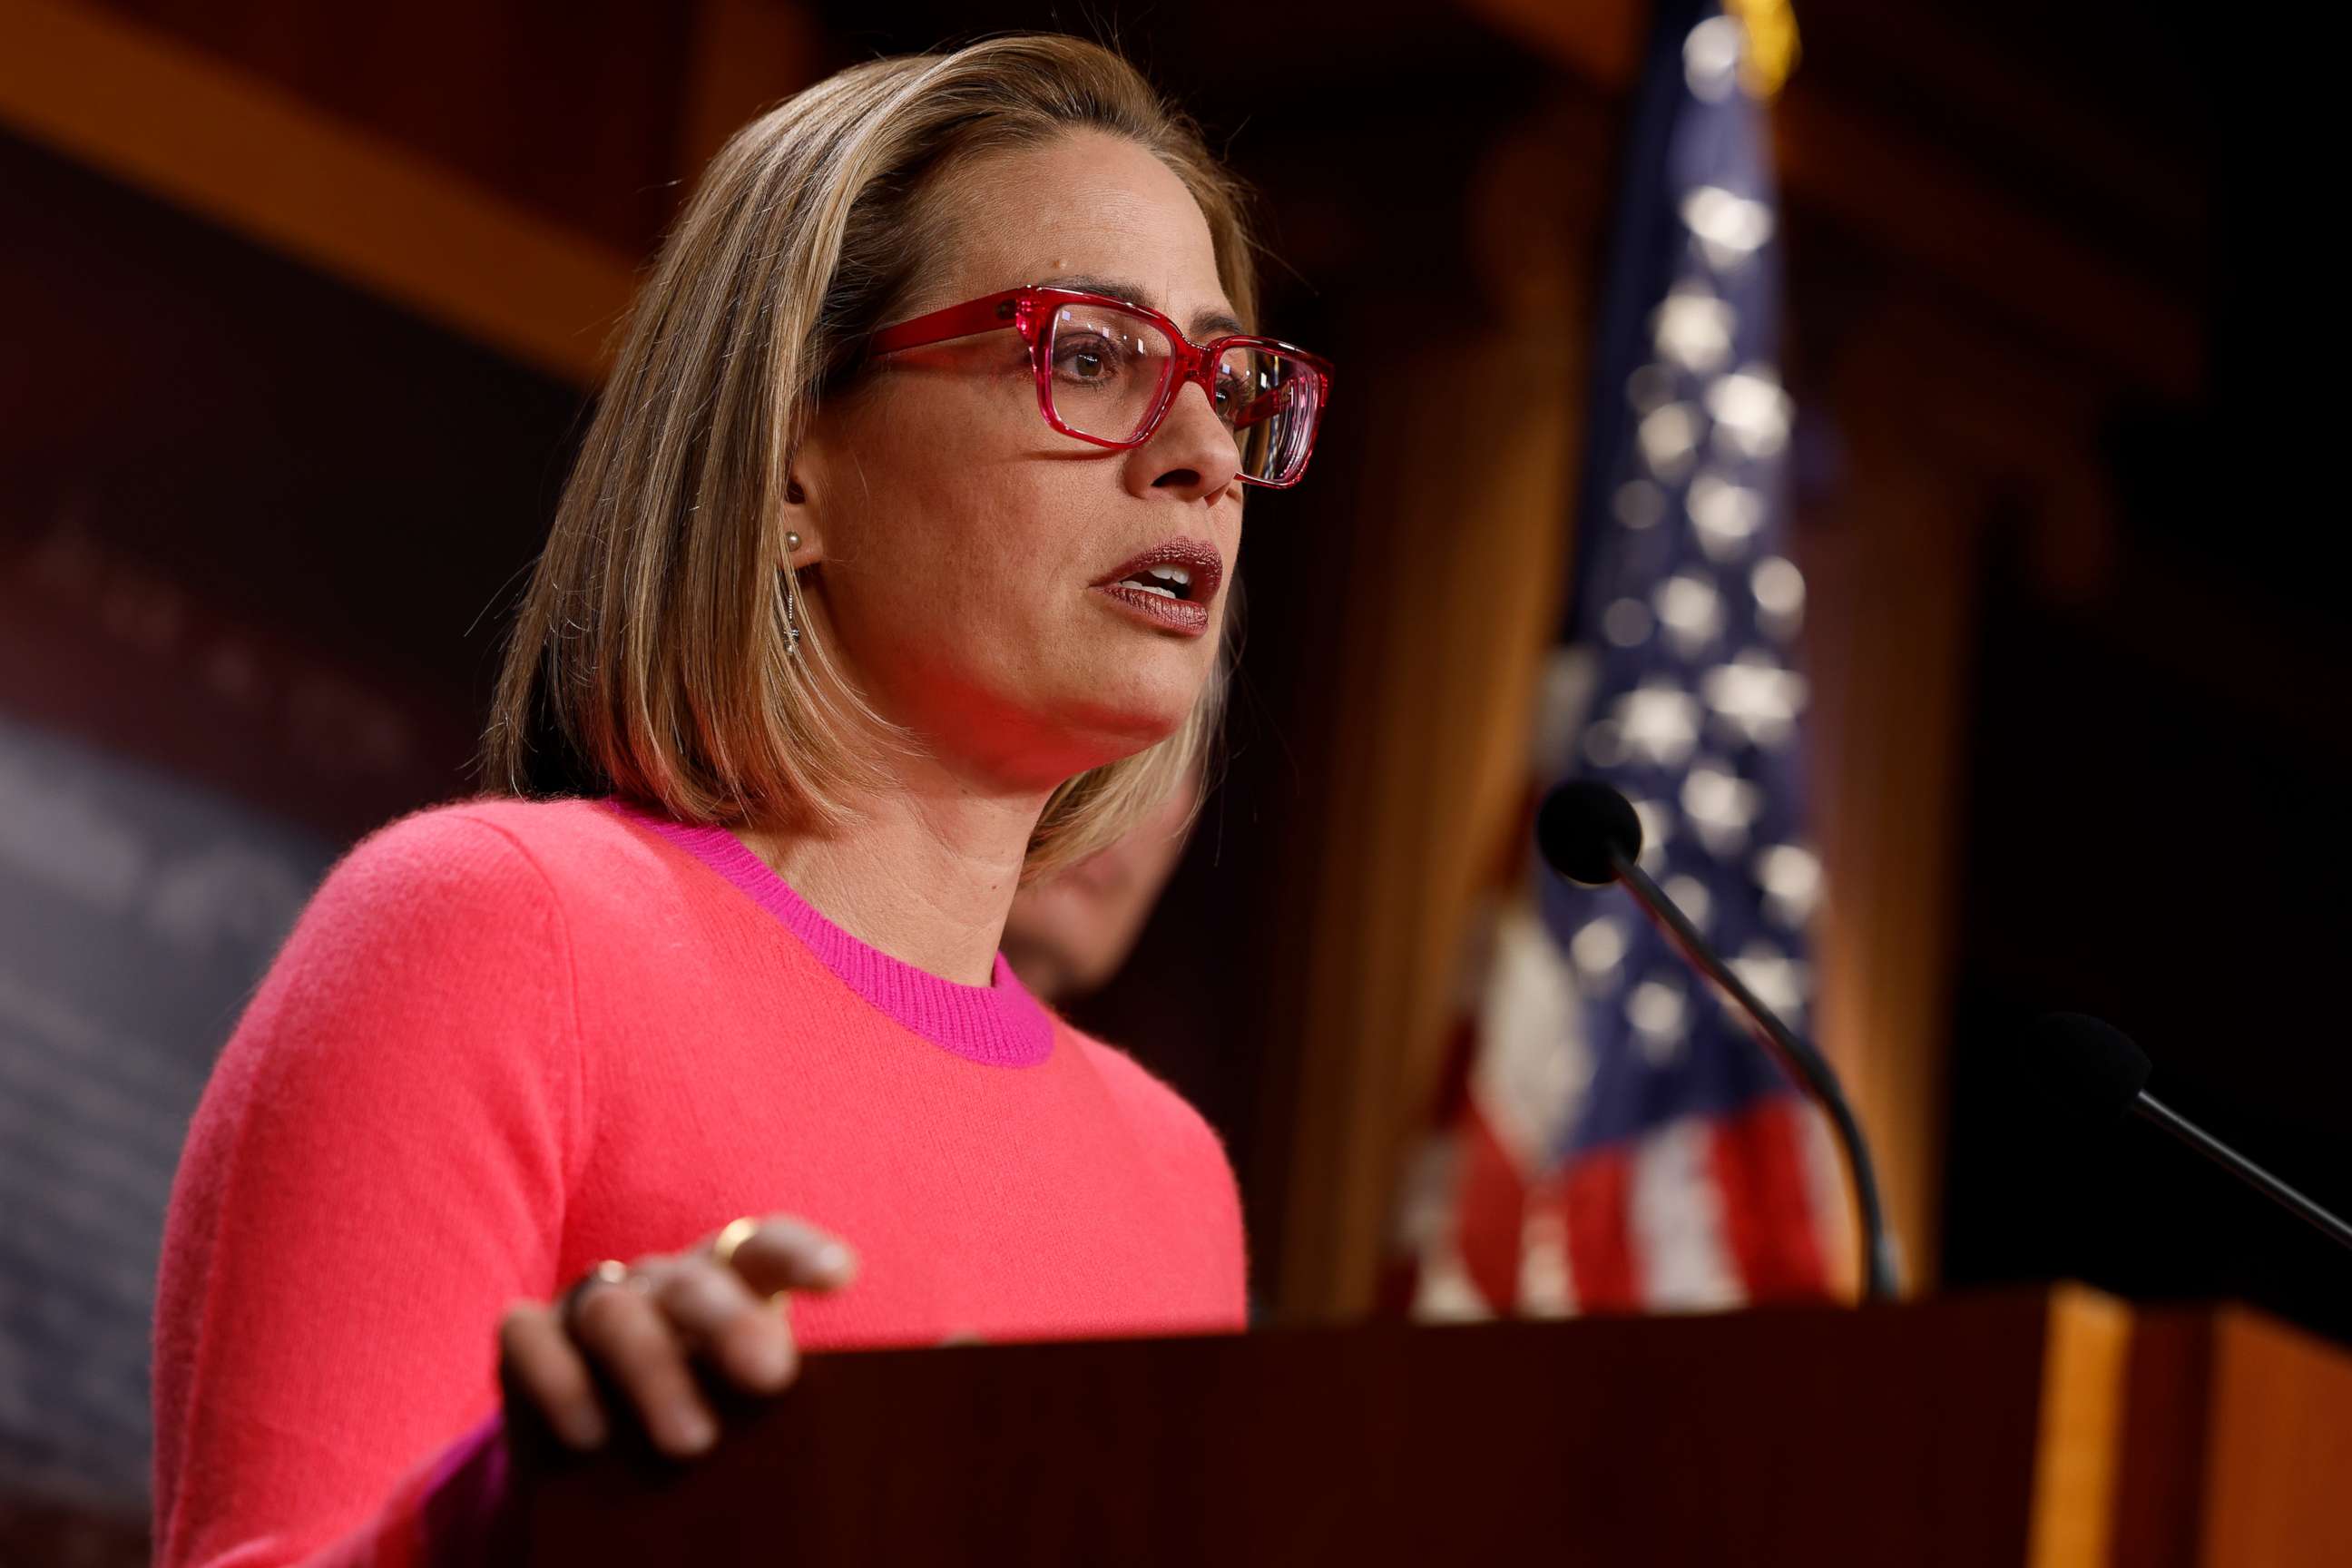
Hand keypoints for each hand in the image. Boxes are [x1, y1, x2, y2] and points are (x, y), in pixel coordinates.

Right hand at [498, 1215, 856, 1457]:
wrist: (598, 1435)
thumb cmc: (704, 1406)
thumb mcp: (744, 1394)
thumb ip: (772, 1388)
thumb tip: (822, 1431)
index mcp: (728, 1277)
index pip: (766, 1246)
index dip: (801, 1254)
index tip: (840, 1277)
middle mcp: (661, 1280)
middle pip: (694, 1284)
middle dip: (730, 1324)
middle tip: (770, 1374)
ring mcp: (592, 1302)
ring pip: (616, 1312)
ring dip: (653, 1372)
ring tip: (692, 1441)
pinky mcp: (530, 1335)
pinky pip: (531, 1339)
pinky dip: (559, 1382)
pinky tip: (590, 1435)